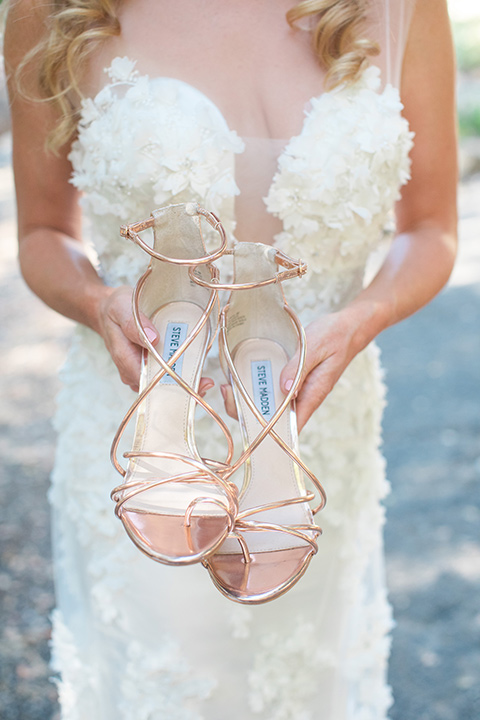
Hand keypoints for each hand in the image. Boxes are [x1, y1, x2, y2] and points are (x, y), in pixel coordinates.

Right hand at [97, 286, 213, 394]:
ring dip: (183, 381)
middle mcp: (132, 370)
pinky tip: (195, 368)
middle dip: (183, 386)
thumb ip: (134, 324)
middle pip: (159, 386)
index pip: (149, 380)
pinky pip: (163, 373)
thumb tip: (154, 339)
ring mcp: (139, 369)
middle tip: (207, 382)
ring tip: (206, 379)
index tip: (194, 382)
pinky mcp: (147, 365)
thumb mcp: (121, 308)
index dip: (173, 384)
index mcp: (125, 359)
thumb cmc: (115, 308)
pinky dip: (179, 372)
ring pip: (162, 383)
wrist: (106, 309)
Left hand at [220, 308, 364, 431]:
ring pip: (270, 403)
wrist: (349, 327)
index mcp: (312, 395)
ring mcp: (297, 389)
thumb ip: (299, 366)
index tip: (245, 416)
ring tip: (230, 382)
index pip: (289, 426)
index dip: (266, 429)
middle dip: (248, 411)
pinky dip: (257, 384)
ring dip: (249, 397)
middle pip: (273, 418)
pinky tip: (243, 374)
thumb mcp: (316, 346)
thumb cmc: (336, 336)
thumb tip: (284, 388)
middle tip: (229, 390)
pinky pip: (272, 387)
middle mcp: (303, 397)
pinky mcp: (292, 379)